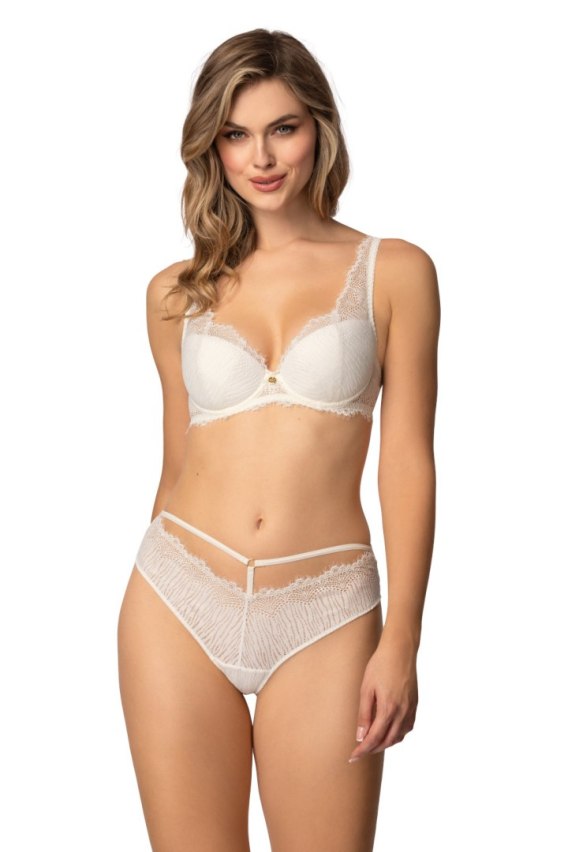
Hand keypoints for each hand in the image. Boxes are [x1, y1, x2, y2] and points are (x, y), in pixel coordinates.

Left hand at [348, 631, 418, 762]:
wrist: (400, 650)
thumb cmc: (380, 665)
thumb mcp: (366, 688)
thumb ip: (364, 714)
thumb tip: (360, 736)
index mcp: (388, 708)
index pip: (374, 738)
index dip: (363, 749)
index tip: (353, 757)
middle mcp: (402, 712)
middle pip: (387, 741)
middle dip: (373, 749)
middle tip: (360, 750)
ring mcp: (411, 709)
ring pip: (399, 736)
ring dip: (385, 743)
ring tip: (372, 742)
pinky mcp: (415, 704)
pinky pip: (407, 727)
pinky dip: (397, 734)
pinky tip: (389, 730)